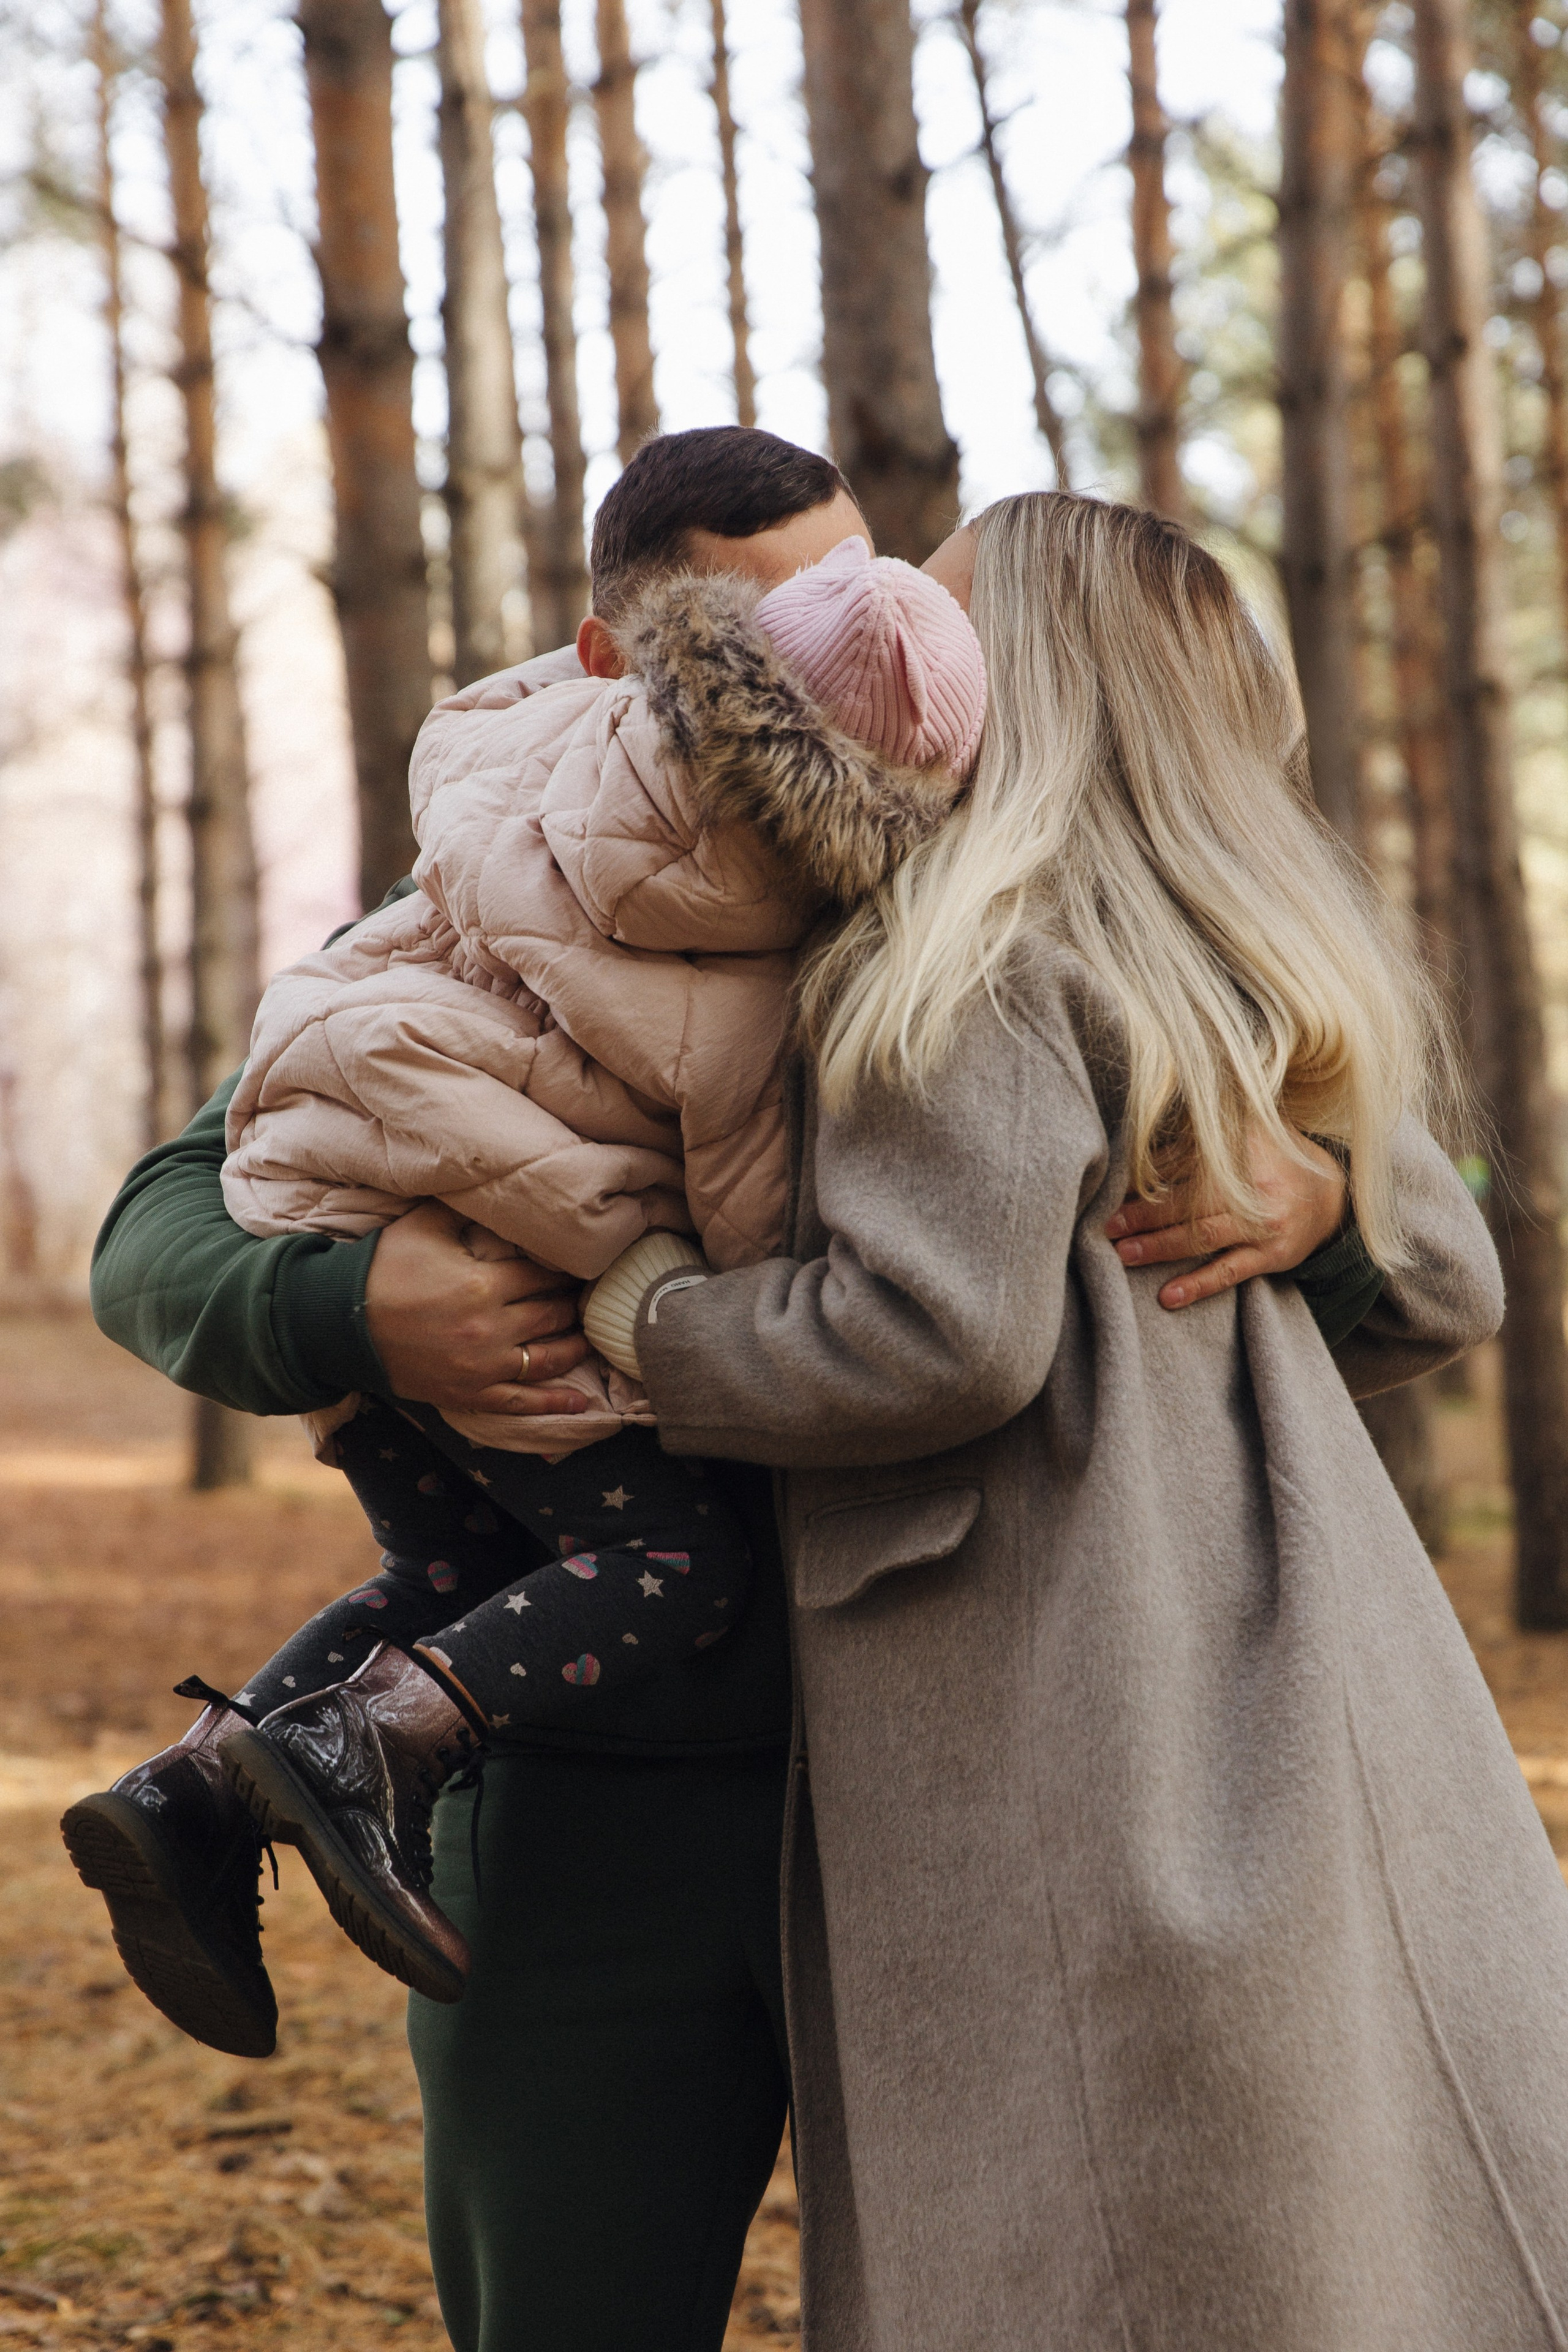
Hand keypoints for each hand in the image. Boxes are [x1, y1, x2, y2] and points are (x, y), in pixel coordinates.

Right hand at [364, 1203, 591, 1415]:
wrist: (342, 1321)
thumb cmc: (384, 1267)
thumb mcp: (425, 1224)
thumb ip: (466, 1209)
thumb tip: (500, 1189)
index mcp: (484, 1284)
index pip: (544, 1276)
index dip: (563, 1270)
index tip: (577, 1266)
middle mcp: (491, 1328)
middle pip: (553, 1315)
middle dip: (573, 1305)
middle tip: (587, 1298)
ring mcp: (482, 1366)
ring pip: (547, 1359)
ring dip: (574, 1348)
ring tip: (589, 1337)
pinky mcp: (470, 1393)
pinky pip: (522, 1401)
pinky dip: (555, 1403)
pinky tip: (582, 1402)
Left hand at [1105, 1127, 1346, 1310]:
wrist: (1330, 1196)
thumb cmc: (1270, 1160)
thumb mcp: (1243, 1133)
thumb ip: (1196, 1138)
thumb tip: (1141, 1152)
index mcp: (1243, 1147)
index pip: (1186, 1160)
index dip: (1149, 1177)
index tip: (1115, 1190)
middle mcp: (1254, 1185)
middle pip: (1190, 1200)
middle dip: (1145, 1215)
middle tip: (1108, 1226)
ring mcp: (1264, 1223)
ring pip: (1203, 1236)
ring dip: (1160, 1247)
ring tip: (1125, 1255)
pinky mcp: (1272, 1255)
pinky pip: (1229, 1272)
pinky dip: (1197, 1285)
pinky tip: (1168, 1297)